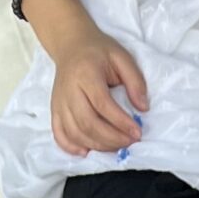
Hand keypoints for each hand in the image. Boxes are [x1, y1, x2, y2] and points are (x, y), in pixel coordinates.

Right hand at [48, 29, 149, 156]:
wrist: (71, 45)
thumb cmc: (99, 52)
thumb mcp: (121, 57)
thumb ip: (135, 81)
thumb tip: (143, 108)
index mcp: (85, 74)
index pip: (102, 104)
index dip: (121, 122)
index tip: (137, 132)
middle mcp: (69, 90)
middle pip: (87, 123)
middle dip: (111, 138)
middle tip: (129, 142)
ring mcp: (59, 102)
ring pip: (75, 132)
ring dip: (97, 146)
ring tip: (116, 146)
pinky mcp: (54, 110)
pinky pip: (59, 134)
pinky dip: (71, 147)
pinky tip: (87, 152)